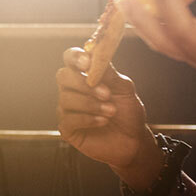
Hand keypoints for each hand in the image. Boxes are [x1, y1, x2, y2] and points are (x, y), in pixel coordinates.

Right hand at [57, 48, 156, 172]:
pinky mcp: (66, 128)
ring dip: (91, 104)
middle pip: (63, 76)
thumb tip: (95, 54)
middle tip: (106, 94)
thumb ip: (109, 73)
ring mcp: (67, 109)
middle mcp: (72, 90)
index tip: (87, 62)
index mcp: (85, 75)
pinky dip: (87, 119)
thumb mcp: (124, 89)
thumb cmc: (127, 112)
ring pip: (66, 99)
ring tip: (111, 111)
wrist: (133, 140)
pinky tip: (103, 122)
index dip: (75, 57)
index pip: (70, 58)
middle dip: (83, 83)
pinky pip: (68, 119)